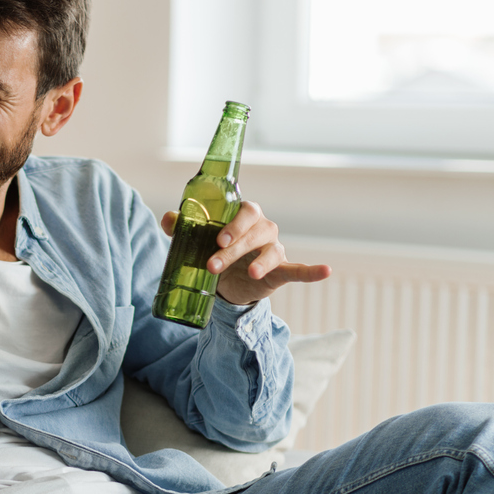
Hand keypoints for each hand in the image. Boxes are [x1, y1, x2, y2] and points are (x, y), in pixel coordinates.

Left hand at [160, 201, 329, 304]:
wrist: (223, 282)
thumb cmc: (213, 251)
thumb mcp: (195, 241)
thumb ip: (182, 227)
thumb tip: (168, 219)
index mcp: (243, 217)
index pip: (246, 211)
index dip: (235, 223)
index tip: (218, 238)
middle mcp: (262, 229)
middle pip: (256, 232)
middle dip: (234, 247)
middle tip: (213, 263)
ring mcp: (273, 249)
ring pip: (271, 251)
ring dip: (259, 262)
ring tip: (250, 274)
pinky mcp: (279, 271)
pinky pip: (298, 269)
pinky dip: (311, 271)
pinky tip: (325, 271)